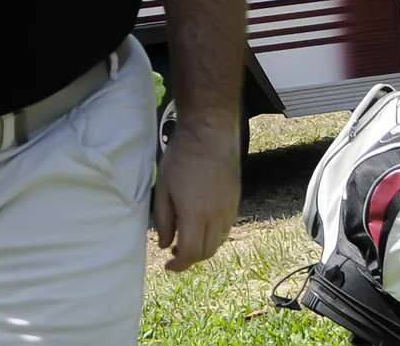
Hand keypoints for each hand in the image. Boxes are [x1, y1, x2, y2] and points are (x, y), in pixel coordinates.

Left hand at [151, 115, 240, 271]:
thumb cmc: (181, 157)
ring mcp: (229, 208)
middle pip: (206, 252)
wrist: (209, 133)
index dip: (179, 265)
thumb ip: (164, 220)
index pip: (190, 253)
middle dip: (190, 258)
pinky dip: (213, 235)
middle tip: (174, 253)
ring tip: (187, 239)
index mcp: (195, 214)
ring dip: (203, 248)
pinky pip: (226, 228)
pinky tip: (201, 225)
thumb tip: (165, 244)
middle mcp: (216, 216)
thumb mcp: (163, 188)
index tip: (168, 265)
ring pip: (218, 242)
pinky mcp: (235, 200)